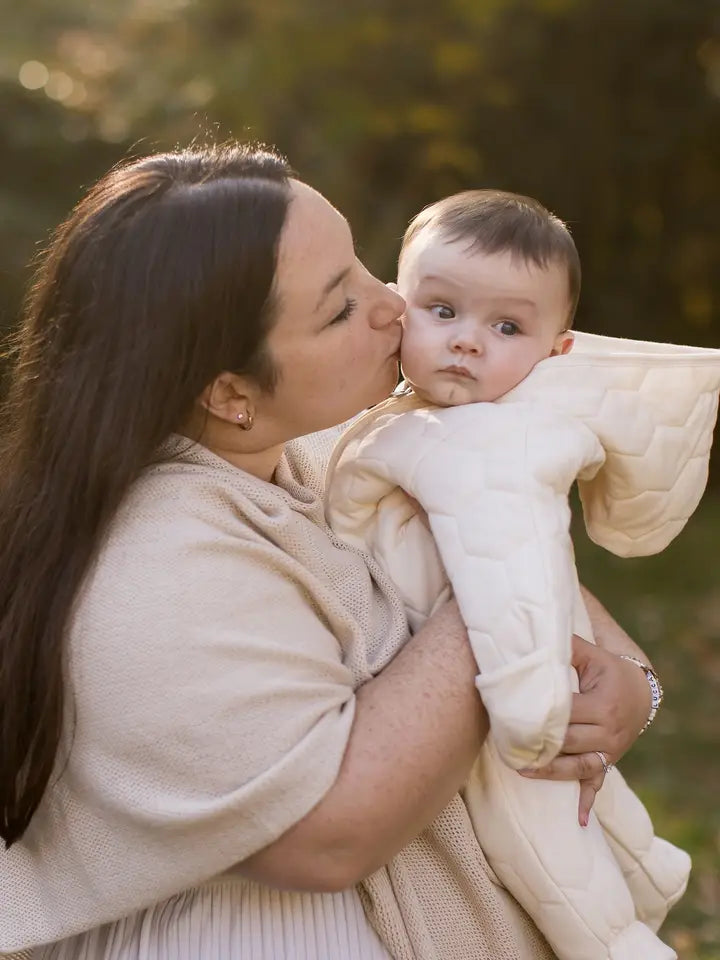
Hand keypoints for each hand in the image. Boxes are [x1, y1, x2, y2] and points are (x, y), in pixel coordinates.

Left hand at [520, 634, 651, 824]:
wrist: (641, 691)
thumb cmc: (608, 669)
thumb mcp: (591, 654)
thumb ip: (565, 647)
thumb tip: (532, 637)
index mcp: (604, 704)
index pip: (567, 713)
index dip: (540, 715)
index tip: (513, 715)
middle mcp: (610, 731)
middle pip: (570, 741)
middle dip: (540, 743)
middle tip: (506, 744)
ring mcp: (611, 750)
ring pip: (578, 766)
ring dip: (551, 771)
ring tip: (521, 769)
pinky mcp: (609, 761)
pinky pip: (597, 783)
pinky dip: (587, 802)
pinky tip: (578, 821)